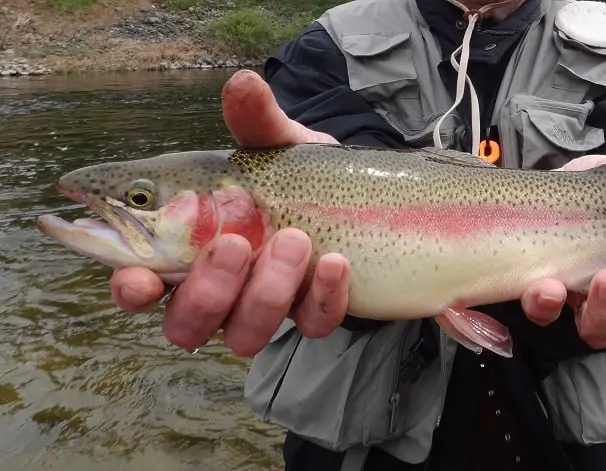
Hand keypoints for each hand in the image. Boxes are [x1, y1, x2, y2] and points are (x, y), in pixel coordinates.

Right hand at [110, 70, 350, 355]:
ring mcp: (263, 309)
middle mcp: (216, 291)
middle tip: (234, 242)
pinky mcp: (310, 313)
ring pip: (244, 334)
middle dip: (208, 289)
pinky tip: (335, 263)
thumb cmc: (289, 174)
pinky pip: (311, 324)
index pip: (139, 282)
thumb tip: (242, 83)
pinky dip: (322, 297)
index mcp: (184, 250)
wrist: (354, 194)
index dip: (131, 289)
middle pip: (187, 323)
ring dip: (264, 292)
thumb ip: (255, 122)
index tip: (139, 277)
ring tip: (293, 239)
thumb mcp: (273, 145)